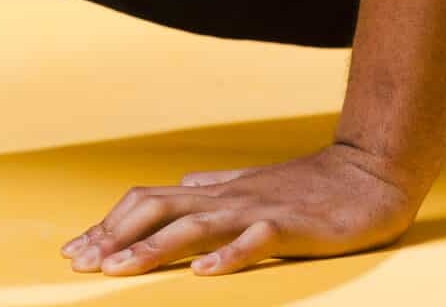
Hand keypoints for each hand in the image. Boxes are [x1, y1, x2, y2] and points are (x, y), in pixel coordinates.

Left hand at [59, 141, 420, 276]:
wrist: (370, 173)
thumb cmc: (308, 185)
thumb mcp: (250, 186)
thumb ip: (213, 189)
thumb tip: (179, 187)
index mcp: (214, 193)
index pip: (147, 202)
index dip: (109, 225)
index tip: (76, 250)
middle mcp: (227, 198)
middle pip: (157, 209)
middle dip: (115, 236)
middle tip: (81, 263)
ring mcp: (257, 210)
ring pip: (194, 226)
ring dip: (153, 248)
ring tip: (120, 269)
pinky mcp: (292, 226)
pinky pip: (256, 241)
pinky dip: (227, 255)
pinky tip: (202, 273)